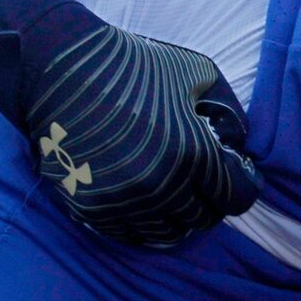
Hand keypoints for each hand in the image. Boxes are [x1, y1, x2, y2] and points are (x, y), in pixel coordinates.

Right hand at [14, 22, 262, 248]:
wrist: (59, 67)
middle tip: (201, 186)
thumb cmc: (133, 66)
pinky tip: (142, 202)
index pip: (238, 198)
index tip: (236, 177)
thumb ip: (228, 113)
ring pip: (167, 233)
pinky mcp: (92, 208)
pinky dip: (141, 223)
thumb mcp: (197, 74)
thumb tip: (239, 147)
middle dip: (208, 202)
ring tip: (172, 195)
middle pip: (203, 219)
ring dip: (175, 217)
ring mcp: (125, 201)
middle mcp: (162, 186)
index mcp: (195, 154)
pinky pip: (128, 234)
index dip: (241, 187)